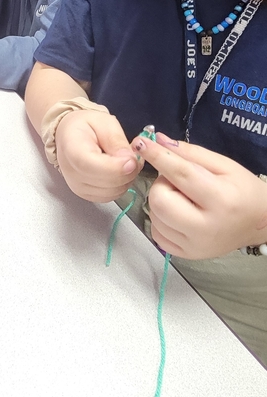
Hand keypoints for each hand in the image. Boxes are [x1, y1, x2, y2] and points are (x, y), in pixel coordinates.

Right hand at [55, 109, 142, 201]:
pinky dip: (121, 185)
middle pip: (106, 183)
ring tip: (126, 160)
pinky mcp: (86, 195)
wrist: (70, 134)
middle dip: (128, 171)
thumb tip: (130, 161)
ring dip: (127, 178)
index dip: (116, 167)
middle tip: (134, 155)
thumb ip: (116, 140)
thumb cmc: (86, 126)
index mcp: (72, 150)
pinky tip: (120, 171)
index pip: (92, 166)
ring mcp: (78, 186)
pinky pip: (111, 196)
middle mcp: (71, 173)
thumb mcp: (104, 122)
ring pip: (113, 192)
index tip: (132, 160)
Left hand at [132, 132, 266, 258]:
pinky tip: (178, 213)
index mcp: (220, 200)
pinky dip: (161, 218)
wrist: (258, 224)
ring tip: (182, 198)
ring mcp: (194, 246)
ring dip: (161, 200)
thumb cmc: (243, 190)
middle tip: (177, 181)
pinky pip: (156, 233)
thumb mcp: (224, 165)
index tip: (140, 143)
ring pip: (154, 216)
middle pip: (159, 200)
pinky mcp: (185, 255)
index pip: (181, 174)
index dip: (158, 156)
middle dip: (161, 184)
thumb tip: (159, 141)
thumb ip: (191, 153)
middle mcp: (205, 227)